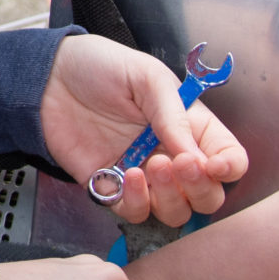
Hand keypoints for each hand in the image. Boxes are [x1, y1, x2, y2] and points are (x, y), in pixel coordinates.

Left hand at [39, 35, 247, 227]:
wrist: (49, 78)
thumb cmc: (100, 66)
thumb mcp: (146, 77)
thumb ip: (174, 116)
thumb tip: (195, 156)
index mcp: (191, 125)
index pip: (228, 157)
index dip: (229, 167)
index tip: (213, 164)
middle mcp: (172, 155)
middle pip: (207, 195)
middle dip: (200, 188)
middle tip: (180, 164)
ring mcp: (144, 176)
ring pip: (176, 211)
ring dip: (170, 198)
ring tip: (152, 165)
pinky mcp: (112, 188)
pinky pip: (136, 213)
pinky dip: (137, 202)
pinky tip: (127, 175)